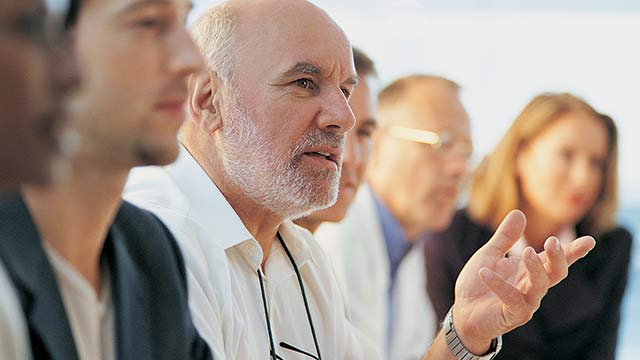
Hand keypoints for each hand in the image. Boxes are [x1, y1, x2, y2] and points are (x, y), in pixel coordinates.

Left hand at [451, 210, 594, 353]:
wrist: (462, 311)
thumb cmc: (478, 283)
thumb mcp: (489, 255)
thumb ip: (505, 237)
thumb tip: (519, 212)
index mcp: (530, 270)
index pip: (556, 260)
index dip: (573, 251)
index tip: (590, 241)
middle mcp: (533, 287)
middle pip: (556, 273)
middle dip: (559, 258)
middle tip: (553, 242)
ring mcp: (526, 303)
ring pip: (540, 286)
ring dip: (535, 268)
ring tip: (526, 251)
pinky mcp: (512, 315)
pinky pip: (511, 298)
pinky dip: (498, 284)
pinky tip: (484, 272)